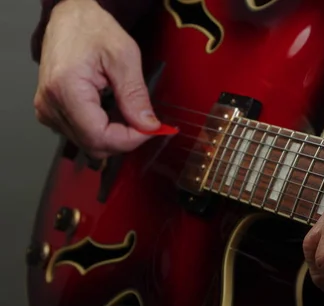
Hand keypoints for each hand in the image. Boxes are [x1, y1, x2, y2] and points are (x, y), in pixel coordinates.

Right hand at [34, 0, 160, 158]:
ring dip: (114, 134)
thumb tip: (148, 125)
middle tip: (144, 121)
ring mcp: (47, 110)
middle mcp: (50, 104)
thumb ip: (135, 95)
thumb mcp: (124, 57)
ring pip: (89, 143)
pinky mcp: (51, 112)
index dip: (129, 140)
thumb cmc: (92, 29)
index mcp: (65, 89)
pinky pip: (81, 134)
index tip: (150, 129)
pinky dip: (102, 130)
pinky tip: (111, 111)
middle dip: (124, 139)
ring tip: (125, 110)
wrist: (71, 18)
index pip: (99, 136)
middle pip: (93, 145)